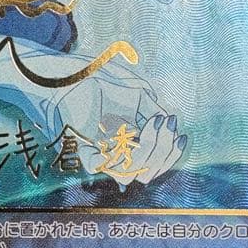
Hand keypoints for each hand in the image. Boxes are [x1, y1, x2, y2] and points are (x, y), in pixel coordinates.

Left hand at [42, 69, 186, 186]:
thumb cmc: (98, 80)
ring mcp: (100, 154)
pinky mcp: (84, 150)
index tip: (182, 136)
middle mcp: (115, 153)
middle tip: (167, 124)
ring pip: (129, 172)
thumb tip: (172, 123)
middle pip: (146, 171)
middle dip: (163, 150)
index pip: (153, 165)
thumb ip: (153, 109)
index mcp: (128, 143)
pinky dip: (125, 151)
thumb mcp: (136, 92)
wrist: (65, 75)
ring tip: (155, 122)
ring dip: (149, 150)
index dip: (171, 156)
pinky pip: (103, 165)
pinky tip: (139, 127)